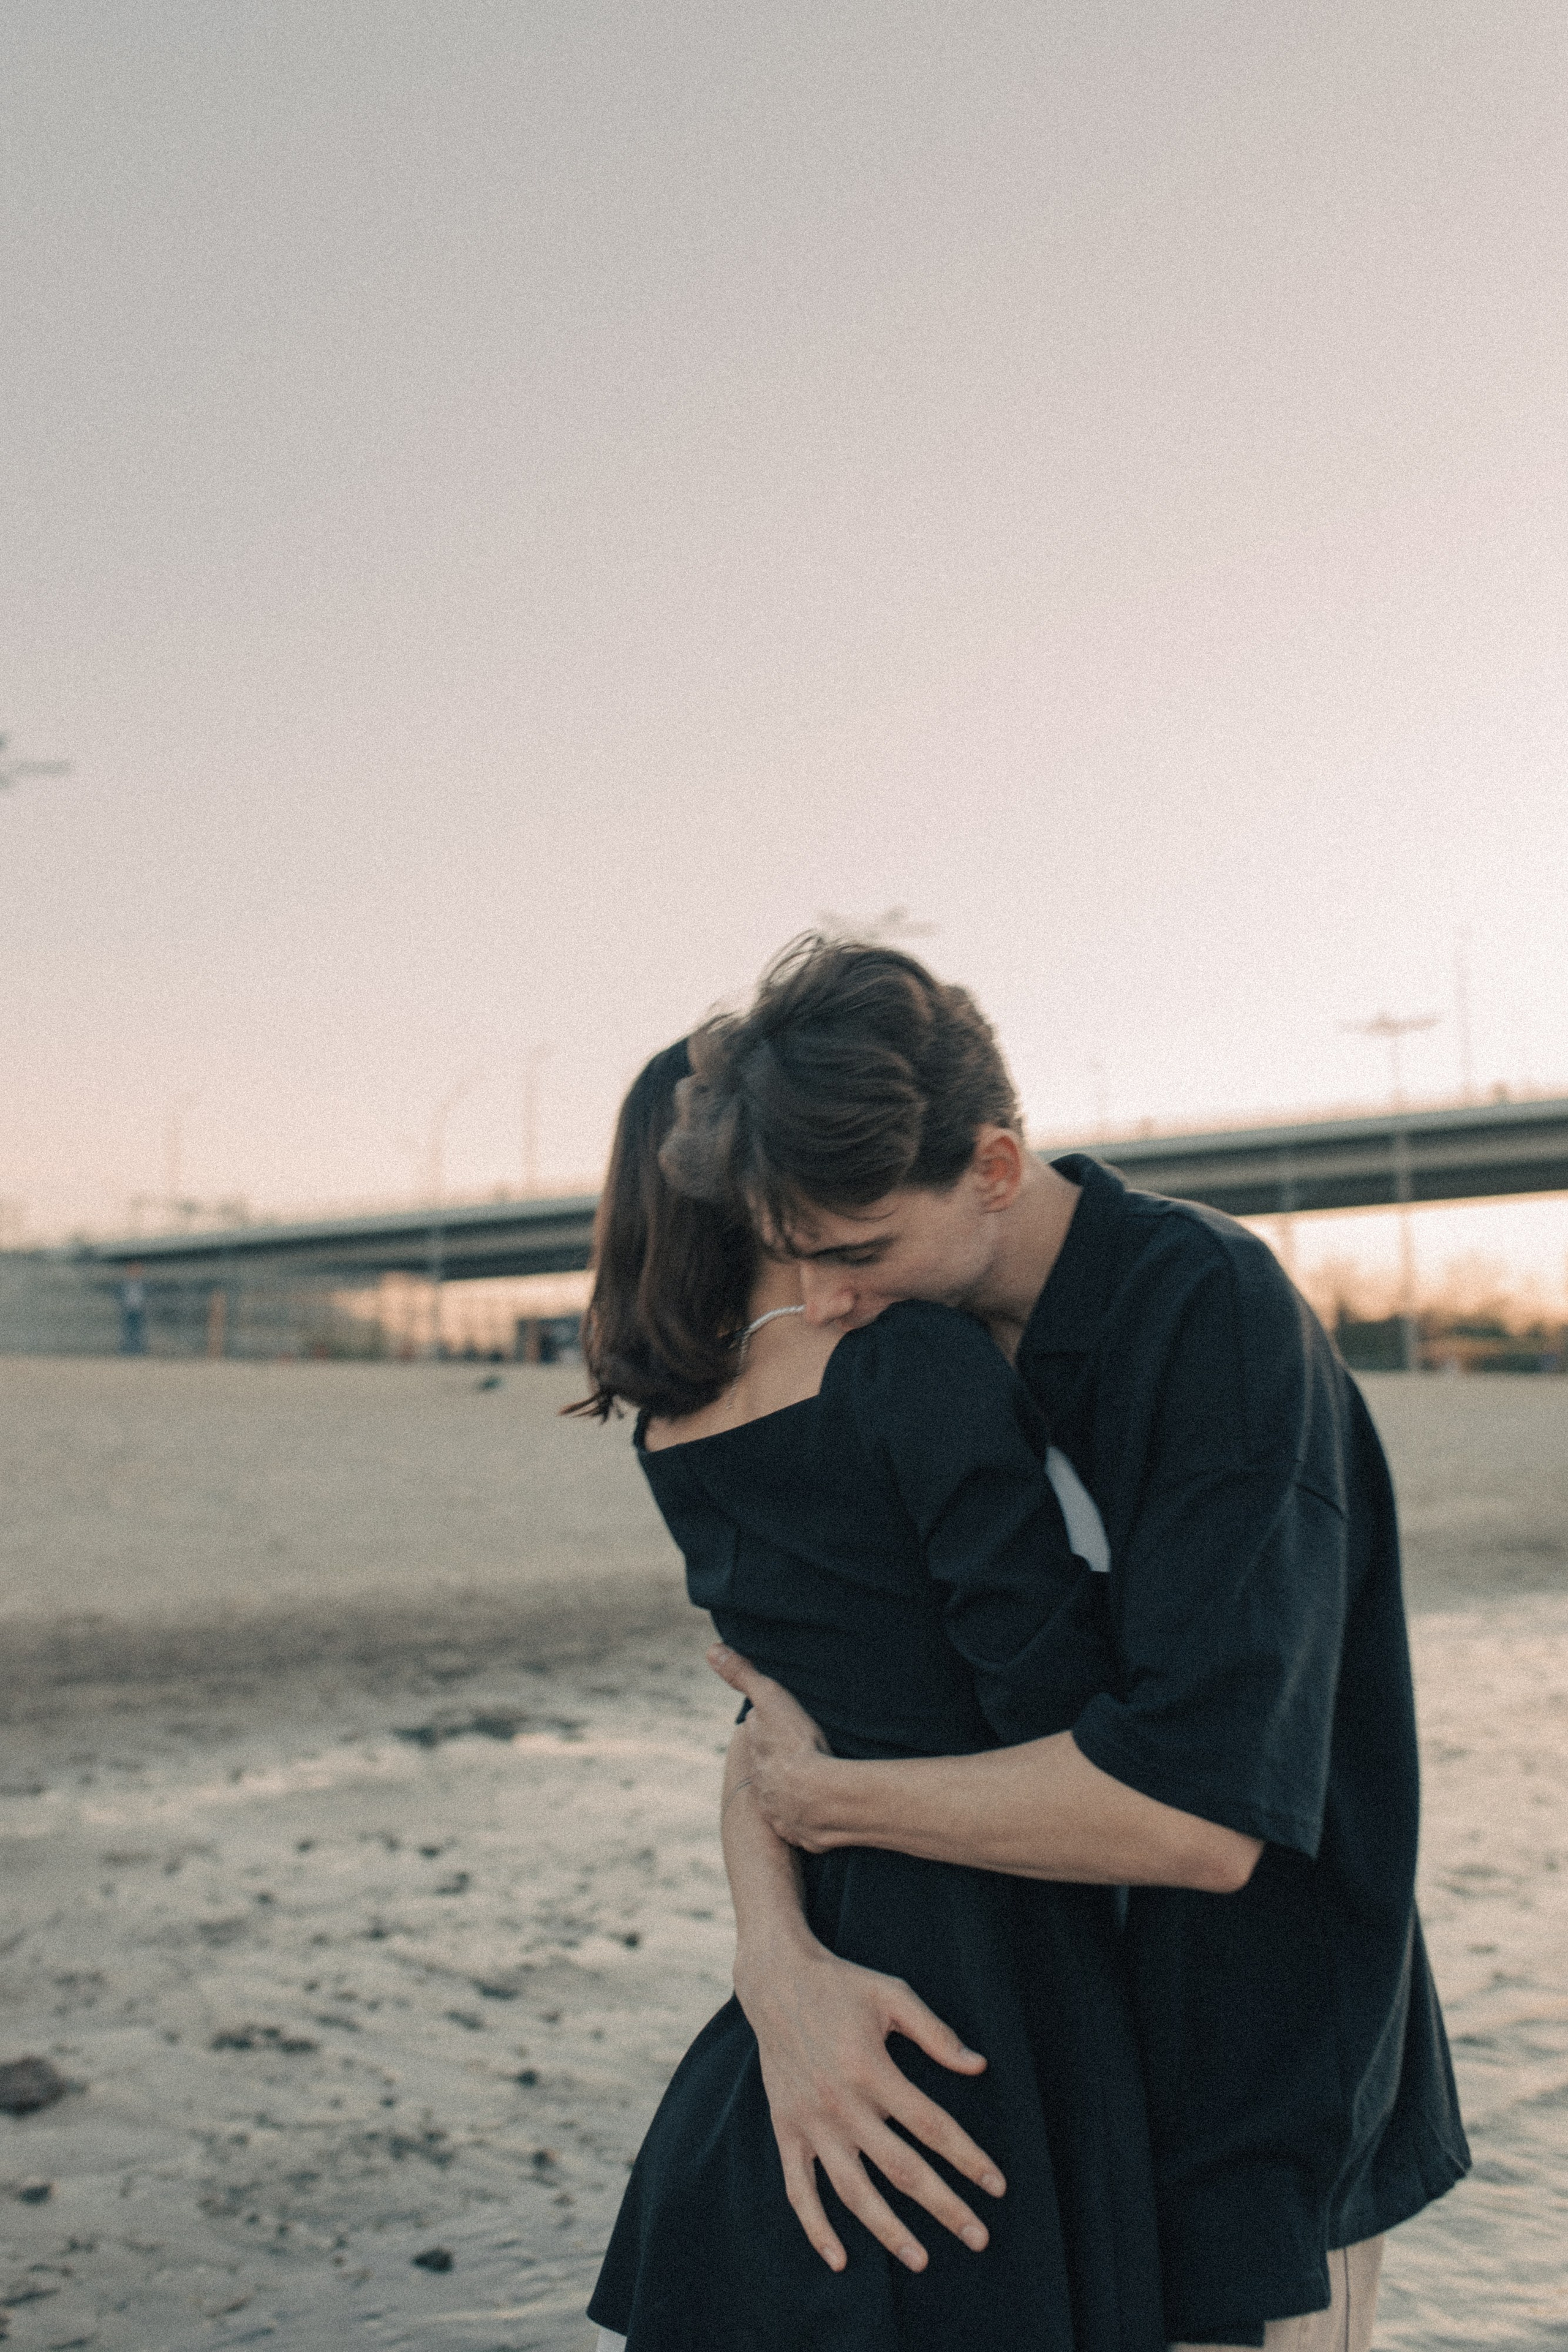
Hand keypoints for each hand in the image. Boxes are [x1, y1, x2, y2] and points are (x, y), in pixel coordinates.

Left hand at [708, 1643, 840, 1851]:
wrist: (819, 1796)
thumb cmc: (795, 1744)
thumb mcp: (769, 1699)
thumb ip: (741, 1675)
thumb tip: (710, 1650)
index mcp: (757, 1754)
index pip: (759, 1735)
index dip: (768, 1726)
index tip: (780, 1722)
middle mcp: (763, 1786)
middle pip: (771, 1769)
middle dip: (781, 1763)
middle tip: (800, 1755)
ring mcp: (780, 1813)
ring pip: (786, 1799)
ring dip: (796, 1793)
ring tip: (815, 1785)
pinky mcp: (802, 1834)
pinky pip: (806, 1825)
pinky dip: (811, 1818)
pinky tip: (823, 1812)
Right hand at [733, 1931, 1006, 2276]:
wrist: (775, 1981)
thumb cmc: (843, 1986)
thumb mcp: (893, 1995)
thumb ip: (935, 2033)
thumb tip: (979, 2067)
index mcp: (872, 2069)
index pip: (932, 2126)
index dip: (968, 2159)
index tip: (998, 2187)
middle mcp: (842, 2103)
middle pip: (901, 2169)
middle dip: (944, 2207)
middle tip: (980, 2239)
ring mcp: (811, 2122)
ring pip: (853, 2190)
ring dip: (888, 2230)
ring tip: (921, 2260)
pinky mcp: (787, 2130)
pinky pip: (799, 2189)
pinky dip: (816, 2227)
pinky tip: (840, 2259)